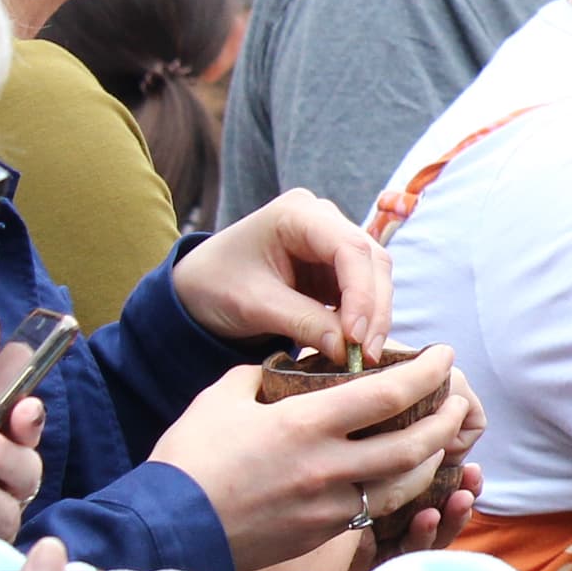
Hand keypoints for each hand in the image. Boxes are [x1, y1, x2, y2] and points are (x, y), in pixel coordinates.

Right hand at [150, 347, 474, 570]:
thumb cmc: (190, 457)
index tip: (445, 356)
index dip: (426, 373)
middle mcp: (328, 466)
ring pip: (405, 484)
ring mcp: (329, 506)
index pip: (388, 394)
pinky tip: (401, 474)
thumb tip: (289, 361)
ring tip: (441, 438)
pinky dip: (398, 489)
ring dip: (432, 459)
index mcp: (306, 424)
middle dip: (446, 420)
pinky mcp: (322, 533)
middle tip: (459, 400)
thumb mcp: (223, 397)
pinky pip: (375, 508)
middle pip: (414, 445)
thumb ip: (265, 374)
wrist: (167, 526)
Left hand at [171, 190, 389, 356]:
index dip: (361, 293)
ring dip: (374, 317)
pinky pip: (364, 292)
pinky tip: (356, 347)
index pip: (349, 248)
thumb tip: (349, 350)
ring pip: (375, 277)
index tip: (356, 338)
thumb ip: (304, 322)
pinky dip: (364, 320)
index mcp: (297, 214)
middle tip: (367, 356)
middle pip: (371, 261)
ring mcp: (332, 242)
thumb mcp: (254, 305)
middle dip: (374, 310)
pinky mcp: (335, 268)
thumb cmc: (216, 285)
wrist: (197, 289)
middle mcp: (323, 220)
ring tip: (362, 357)